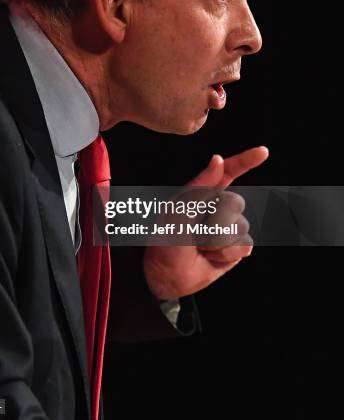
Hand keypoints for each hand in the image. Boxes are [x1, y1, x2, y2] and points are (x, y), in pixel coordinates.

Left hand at [143, 146, 268, 299]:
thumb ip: (201, 185)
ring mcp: (229, 228)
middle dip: (216, 220)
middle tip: (194, 232)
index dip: (246, 161)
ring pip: (241, 227)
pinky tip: (210, 257)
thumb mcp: (178, 210)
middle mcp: (218, 208)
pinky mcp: (235, 249)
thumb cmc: (166, 240)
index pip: (228, 172)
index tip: (263, 152)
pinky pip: (245, 246)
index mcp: (203, 193)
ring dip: (217, 240)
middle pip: (236, 203)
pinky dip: (226, 254)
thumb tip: (219, 159)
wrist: (165, 275)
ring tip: (199, 246)